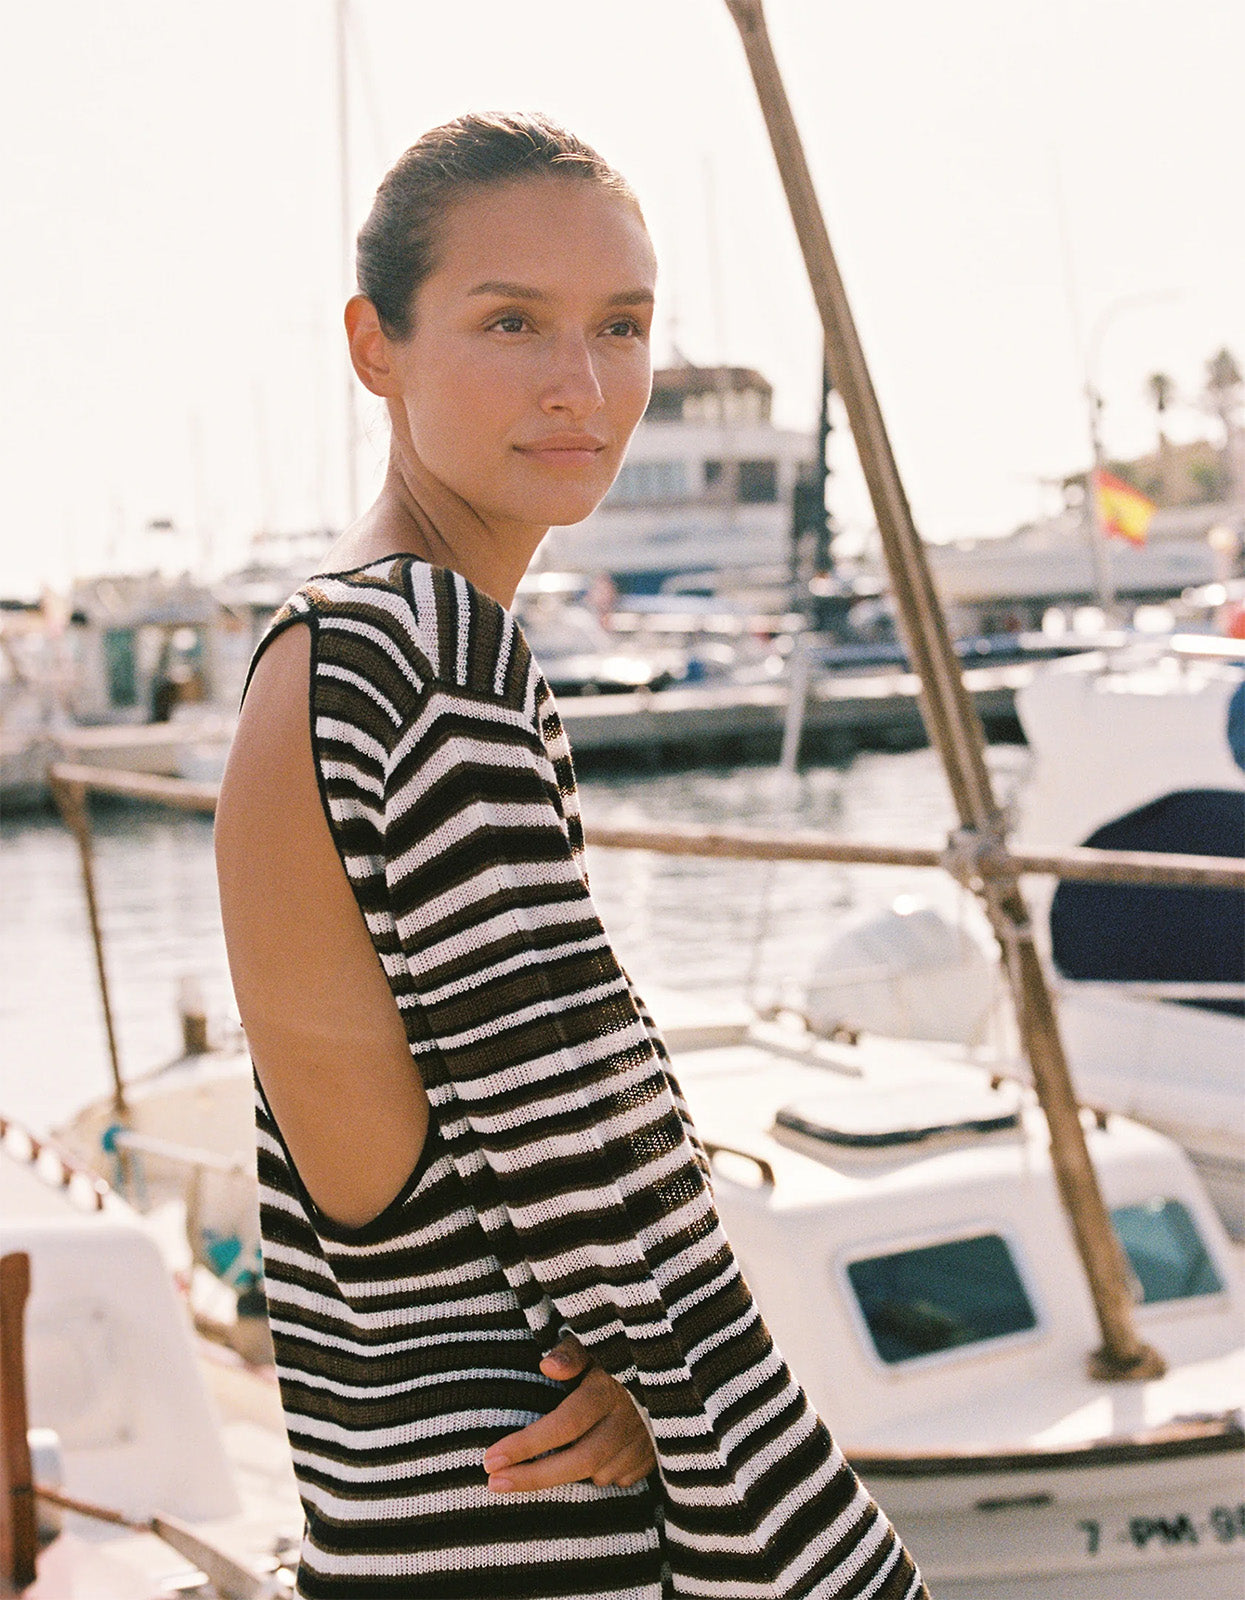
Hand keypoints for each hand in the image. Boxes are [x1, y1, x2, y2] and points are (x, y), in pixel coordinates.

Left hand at [482, 1332, 655, 1493]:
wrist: (676, 1361)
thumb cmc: (620, 1348)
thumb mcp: (597, 1341)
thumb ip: (572, 1352)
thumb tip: (546, 1366)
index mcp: (610, 1388)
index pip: (564, 1424)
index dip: (526, 1445)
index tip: (490, 1460)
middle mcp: (629, 1418)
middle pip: (578, 1460)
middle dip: (533, 1477)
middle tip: (494, 1483)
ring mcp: (646, 1440)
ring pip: (599, 1473)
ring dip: (571, 1471)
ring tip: (548, 1457)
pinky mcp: (657, 1454)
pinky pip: (620, 1477)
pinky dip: (600, 1472)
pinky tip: (591, 1456)